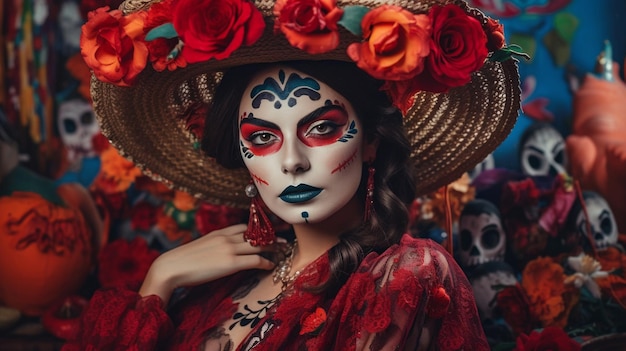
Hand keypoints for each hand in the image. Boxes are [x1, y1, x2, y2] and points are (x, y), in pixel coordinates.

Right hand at [139, 224, 279, 303]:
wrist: (171, 267)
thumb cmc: (182, 262)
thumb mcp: (201, 247)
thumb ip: (214, 246)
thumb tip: (222, 253)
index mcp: (218, 232)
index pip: (244, 226)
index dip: (259, 230)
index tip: (268, 233)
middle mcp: (226, 237)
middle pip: (255, 235)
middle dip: (271, 237)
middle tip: (283, 240)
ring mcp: (229, 249)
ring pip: (259, 246)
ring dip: (273, 249)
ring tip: (282, 252)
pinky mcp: (231, 263)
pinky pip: (256, 260)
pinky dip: (266, 263)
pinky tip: (270, 266)